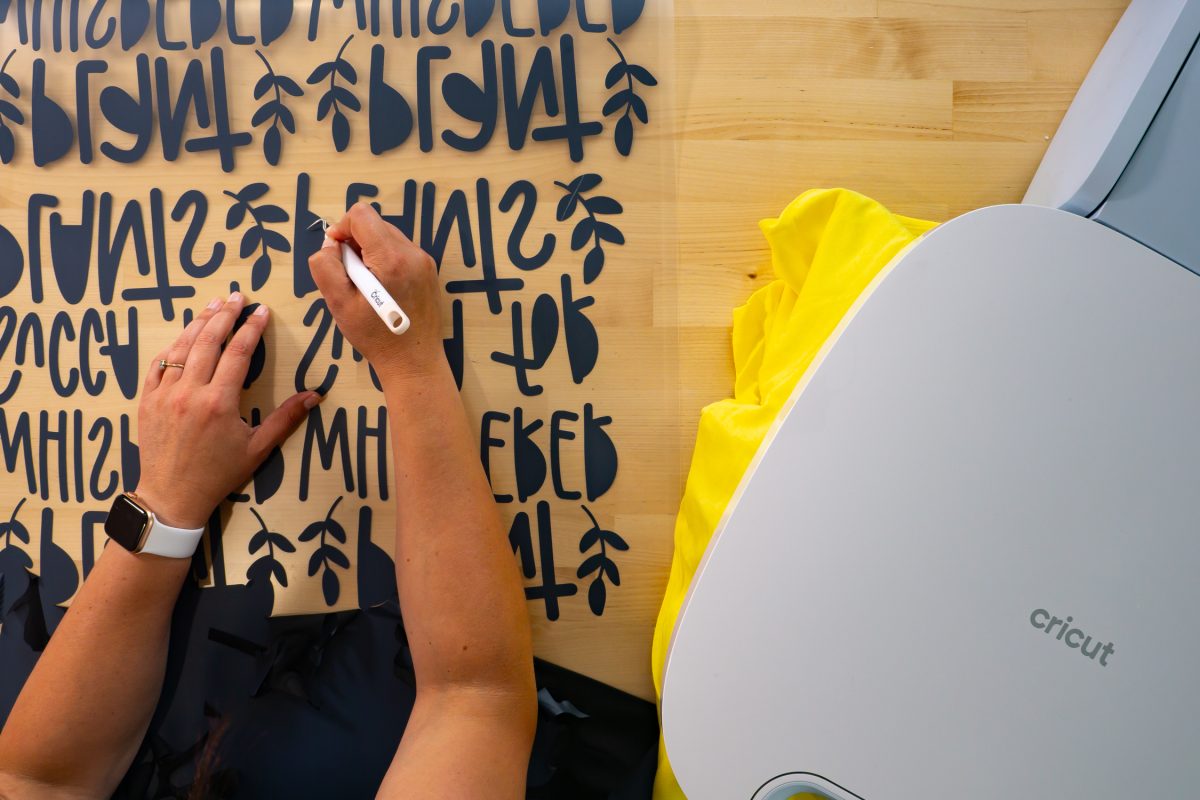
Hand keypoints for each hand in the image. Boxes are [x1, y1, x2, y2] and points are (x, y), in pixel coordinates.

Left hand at [134, 293, 322, 528]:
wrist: (172, 496)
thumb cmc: (218, 474)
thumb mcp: (258, 449)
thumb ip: (286, 419)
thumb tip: (315, 395)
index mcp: (219, 402)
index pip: (238, 353)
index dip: (251, 328)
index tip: (261, 311)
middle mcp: (190, 392)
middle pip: (208, 341)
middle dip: (224, 315)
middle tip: (237, 297)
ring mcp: (164, 394)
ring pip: (182, 347)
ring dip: (198, 323)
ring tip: (212, 304)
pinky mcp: (147, 400)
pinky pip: (158, 364)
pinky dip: (172, 346)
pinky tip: (184, 336)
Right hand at [308, 202, 445, 384]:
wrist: (414, 363)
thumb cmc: (376, 337)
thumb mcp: (339, 303)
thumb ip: (326, 267)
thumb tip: (329, 245)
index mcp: (392, 258)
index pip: (361, 215)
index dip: (341, 229)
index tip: (335, 254)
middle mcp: (413, 254)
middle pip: (375, 225)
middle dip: (355, 243)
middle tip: (349, 276)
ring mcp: (425, 262)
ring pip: (388, 238)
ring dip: (370, 253)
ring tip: (365, 286)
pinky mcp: (429, 272)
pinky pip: (400, 252)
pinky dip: (385, 262)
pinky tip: (381, 290)